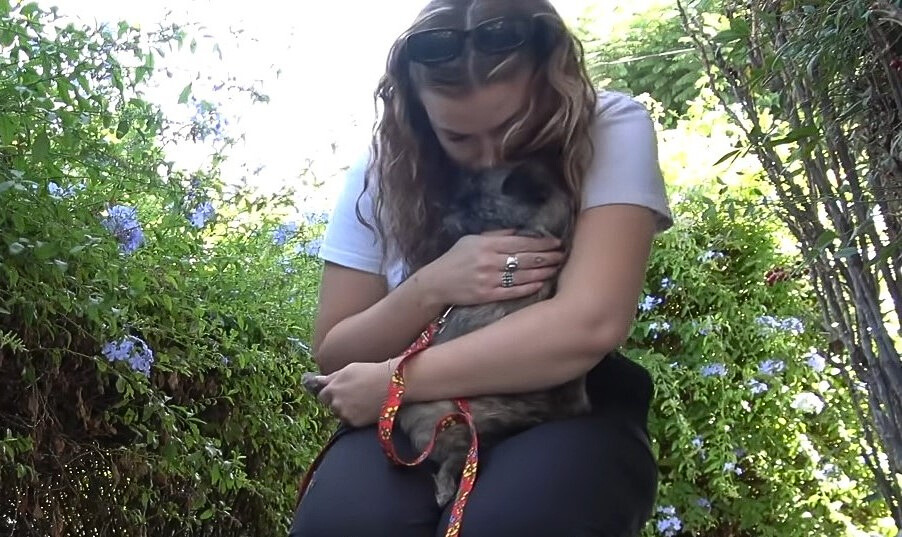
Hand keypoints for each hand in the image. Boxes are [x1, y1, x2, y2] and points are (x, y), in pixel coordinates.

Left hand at [313, 360, 394, 427]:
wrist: (392, 384)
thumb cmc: (371, 372)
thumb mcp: (349, 369)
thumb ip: (332, 377)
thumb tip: (317, 381)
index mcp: (332, 388)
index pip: (322, 396)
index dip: (331, 393)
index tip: (340, 391)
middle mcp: (335, 403)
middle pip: (331, 406)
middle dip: (338, 402)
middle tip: (353, 396)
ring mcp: (345, 414)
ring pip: (341, 414)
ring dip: (346, 410)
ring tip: (361, 402)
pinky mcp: (355, 423)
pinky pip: (351, 421)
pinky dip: (356, 416)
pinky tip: (366, 408)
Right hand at [419, 230, 563, 305]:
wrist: (436, 284)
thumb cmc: (454, 259)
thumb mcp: (472, 240)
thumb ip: (496, 235)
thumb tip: (519, 232)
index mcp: (487, 245)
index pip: (521, 242)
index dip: (541, 243)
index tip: (556, 243)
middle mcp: (489, 261)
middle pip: (525, 258)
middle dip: (547, 257)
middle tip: (562, 256)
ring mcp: (488, 279)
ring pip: (523, 275)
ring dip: (543, 272)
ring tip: (556, 269)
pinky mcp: (487, 295)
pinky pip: (513, 291)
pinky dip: (529, 287)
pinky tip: (541, 283)